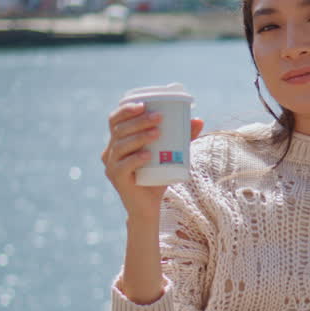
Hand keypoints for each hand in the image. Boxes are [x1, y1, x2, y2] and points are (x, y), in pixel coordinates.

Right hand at [101, 102, 204, 222]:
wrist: (149, 206)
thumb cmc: (157, 177)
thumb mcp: (170, 155)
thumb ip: (182, 138)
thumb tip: (199, 120)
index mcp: (119, 140)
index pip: (115, 119)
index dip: (126, 109)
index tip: (144, 104)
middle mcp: (111, 150)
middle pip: (120, 129)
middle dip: (139, 120)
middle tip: (159, 117)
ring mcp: (111, 165)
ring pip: (121, 145)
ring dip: (139, 136)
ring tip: (158, 133)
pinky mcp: (116, 178)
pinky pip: (123, 165)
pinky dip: (136, 159)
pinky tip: (148, 155)